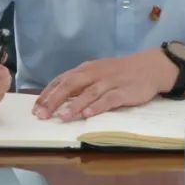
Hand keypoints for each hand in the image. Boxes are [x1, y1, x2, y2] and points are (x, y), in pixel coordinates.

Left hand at [33, 49, 175, 121]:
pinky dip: (97, 107)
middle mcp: (95, 74)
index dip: (48, 94)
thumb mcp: (97, 73)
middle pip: (71, 85)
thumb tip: (56, 99)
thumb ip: (80, 84)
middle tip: (42, 115)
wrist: (149, 67)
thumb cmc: (119, 73)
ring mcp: (110, 82)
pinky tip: (87, 114)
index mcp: (86, 69)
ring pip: (88, 93)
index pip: (62, 80)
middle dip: (55, 100)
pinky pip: (109, 99)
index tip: (35, 108)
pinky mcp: (124, 92)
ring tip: (62, 117)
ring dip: (74, 105)